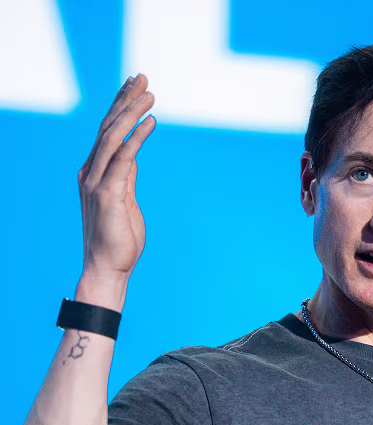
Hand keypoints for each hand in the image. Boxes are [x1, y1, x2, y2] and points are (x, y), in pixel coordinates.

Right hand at [77, 74, 154, 288]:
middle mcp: (91, 172)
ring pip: (113, 136)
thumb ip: (125, 178)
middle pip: (108, 126)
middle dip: (125, 99)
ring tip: (149, 93)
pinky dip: (137, 138)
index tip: (134, 85)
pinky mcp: (108, 194)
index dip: (120, 106)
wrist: (107, 269)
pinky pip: (124, 158)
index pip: (107, 131)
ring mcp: (97, 182)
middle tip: (142, 76)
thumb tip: (133, 158)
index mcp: (94, 173)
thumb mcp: (124, 201)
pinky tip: (150, 123)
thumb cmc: (119, 240)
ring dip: (131, 112)